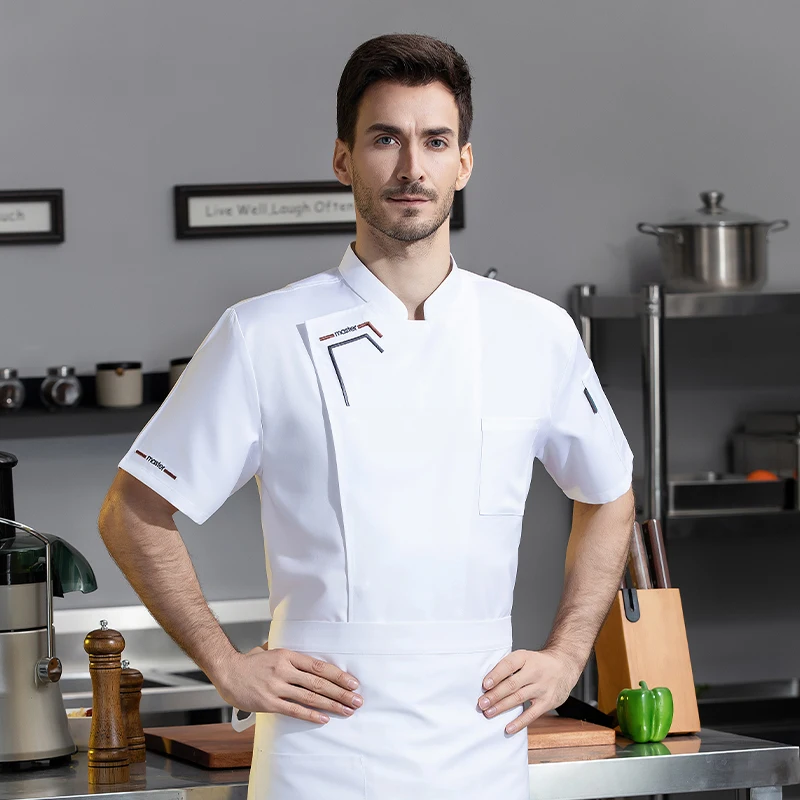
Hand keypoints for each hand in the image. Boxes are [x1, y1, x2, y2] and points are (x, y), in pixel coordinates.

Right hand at [213, 645, 363, 724]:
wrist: (228, 671)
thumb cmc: (251, 662)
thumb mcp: (273, 652)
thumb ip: (291, 659)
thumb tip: (309, 663)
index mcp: (288, 656)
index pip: (319, 666)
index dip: (338, 675)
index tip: (353, 683)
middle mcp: (285, 670)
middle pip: (319, 682)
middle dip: (341, 692)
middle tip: (357, 700)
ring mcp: (277, 687)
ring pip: (310, 696)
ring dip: (331, 705)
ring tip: (346, 710)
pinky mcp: (269, 702)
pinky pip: (294, 709)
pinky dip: (310, 715)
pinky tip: (324, 719)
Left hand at [477, 648, 580, 733]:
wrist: (565, 665)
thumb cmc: (538, 663)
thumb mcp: (525, 657)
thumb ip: (509, 667)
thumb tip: (487, 684)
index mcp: (525, 657)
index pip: (509, 665)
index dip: (496, 674)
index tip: (484, 684)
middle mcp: (535, 671)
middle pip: (512, 684)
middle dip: (495, 695)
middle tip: (482, 703)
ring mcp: (542, 687)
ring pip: (519, 698)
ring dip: (502, 707)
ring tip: (488, 713)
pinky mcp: (548, 702)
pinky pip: (532, 714)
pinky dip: (519, 722)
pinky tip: (508, 728)